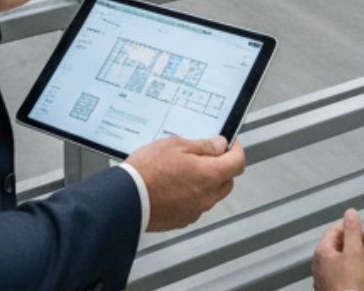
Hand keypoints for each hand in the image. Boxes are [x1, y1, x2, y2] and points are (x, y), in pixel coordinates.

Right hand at [124, 135, 245, 231]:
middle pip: (227, 180)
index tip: (230, 143)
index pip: (238, 163)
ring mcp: (196, 210)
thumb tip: (220, 145)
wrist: (126, 198)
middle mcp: (207, 196)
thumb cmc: (147, 171)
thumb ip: (203, 146)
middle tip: (206, 155)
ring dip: (206, 182)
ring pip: (211, 194)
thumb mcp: (175, 145)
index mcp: (209, 175)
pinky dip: (191, 195)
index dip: (236, 150)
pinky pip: (196, 205)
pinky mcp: (183, 219)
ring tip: (183, 170)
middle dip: (222, 166)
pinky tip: (174, 185)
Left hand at [312, 209, 363, 290]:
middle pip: (344, 248)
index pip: (337, 231)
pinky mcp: (338, 290)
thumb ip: (353, 232)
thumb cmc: (349, 285)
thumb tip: (350, 212)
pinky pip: (351, 277)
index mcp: (323, 252)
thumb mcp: (354, 254)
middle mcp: (323, 264)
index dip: (355, 229)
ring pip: (350, 263)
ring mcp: (330, 279)